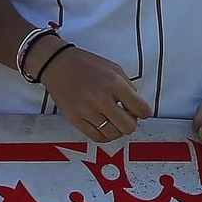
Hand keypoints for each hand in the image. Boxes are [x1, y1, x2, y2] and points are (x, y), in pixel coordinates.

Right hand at [31, 39, 152, 141]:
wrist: (57, 65)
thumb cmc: (87, 65)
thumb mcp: (114, 68)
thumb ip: (128, 87)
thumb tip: (137, 107)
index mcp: (114, 83)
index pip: (140, 108)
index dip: (145, 112)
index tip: (142, 112)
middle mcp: (101, 99)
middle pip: (128, 126)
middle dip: (132, 123)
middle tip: (127, 116)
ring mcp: (87, 111)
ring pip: (113, 134)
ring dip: (118, 129)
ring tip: (114, 120)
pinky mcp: (75, 119)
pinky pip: (97, 137)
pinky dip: (105, 136)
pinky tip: (105, 127)